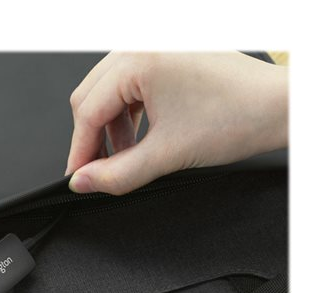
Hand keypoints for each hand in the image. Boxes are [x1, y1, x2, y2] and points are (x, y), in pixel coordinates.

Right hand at [66, 52, 287, 194]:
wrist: (279, 107)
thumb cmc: (238, 118)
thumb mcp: (167, 154)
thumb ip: (117, 174)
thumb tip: (84, 181)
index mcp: (139, 59)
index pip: (88, 110)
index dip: (80, 150)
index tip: (78, 176)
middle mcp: (142, 44)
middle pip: (91, 96)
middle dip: (93, 138)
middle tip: (97, 170)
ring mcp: (154, 46)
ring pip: (108, 91)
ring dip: (112, 127)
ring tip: (127, 156)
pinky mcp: (166, 54)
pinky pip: (130, 84)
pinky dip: (129, 113)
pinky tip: (140, 136)